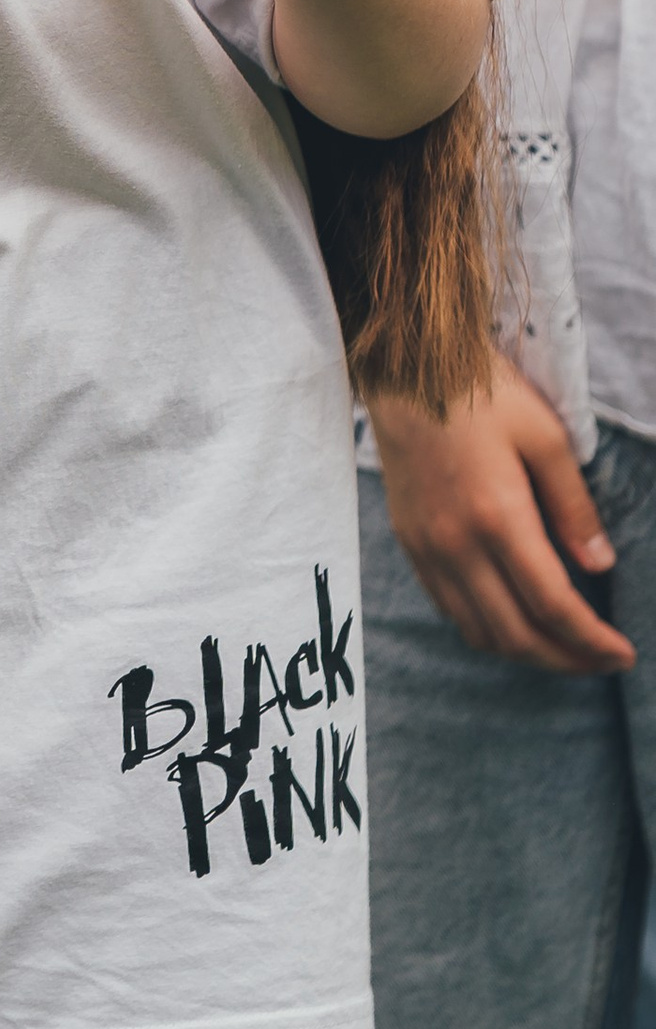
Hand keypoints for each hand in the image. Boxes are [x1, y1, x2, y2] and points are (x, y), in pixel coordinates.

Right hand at [367, 357, 633, 674]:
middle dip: (566, 659)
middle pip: (515, 634)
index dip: (592, 641)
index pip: (552, 605)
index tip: (624, 654)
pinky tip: (514, 617)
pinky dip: (487, 629)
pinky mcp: (409, 541)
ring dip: (526, 652)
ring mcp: (426, 546)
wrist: (403, 367)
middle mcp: (455, 543)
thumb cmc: (480, 391)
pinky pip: (449, 608)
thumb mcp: (545, 436)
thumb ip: (574, 506)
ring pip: (478, 631)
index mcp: (497, 516)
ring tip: (564, 647)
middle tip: (601, 661)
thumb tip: (599, 565)